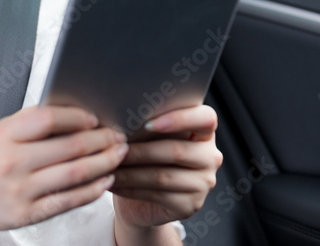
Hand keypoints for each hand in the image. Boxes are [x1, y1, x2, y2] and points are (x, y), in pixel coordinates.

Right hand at [0, 105, 128, 240]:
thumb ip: (32, 121)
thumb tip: (75, 111)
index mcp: (4, 135)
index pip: (48, 119)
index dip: (77, 117)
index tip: (96, 117)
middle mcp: (12, 162)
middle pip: (69, 147)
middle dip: (101, 139)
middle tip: (118, 135)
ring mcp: (20, 191)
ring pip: (75, 174)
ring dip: (104, 162)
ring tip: (118, 154)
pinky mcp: (28, 214)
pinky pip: (69, 200)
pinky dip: (92, 189)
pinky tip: (105, 179)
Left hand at [111, 104, 222, 229]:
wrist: (143, 198)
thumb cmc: (145, 156)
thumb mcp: (148, 135)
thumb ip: (145, 123)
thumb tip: (120, 114)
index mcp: (205, 131)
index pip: (206, 119)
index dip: (180, 120)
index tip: (147, 124)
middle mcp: (211, 157)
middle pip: (177, 151)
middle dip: (140, 150)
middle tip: (114, 147)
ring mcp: (204, 183)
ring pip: (163, 176)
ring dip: (130, 171)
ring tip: (108, 166)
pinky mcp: (191, 206)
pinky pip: (157, 195)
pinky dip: (130, 188)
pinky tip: (112, 183)